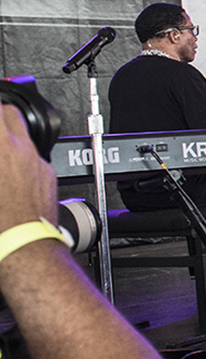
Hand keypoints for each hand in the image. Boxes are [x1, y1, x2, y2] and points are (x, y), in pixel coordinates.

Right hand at [0, 104, 57, 234]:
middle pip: (10, 114)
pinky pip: (34, 156)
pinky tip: (9, 172)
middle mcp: (22, 150)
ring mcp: (38, 162)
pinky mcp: (48, 175)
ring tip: (0, 149)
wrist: (22, 244)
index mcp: (1, 149)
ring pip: (24, 135)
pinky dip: (21, 156)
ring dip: (8, 136)